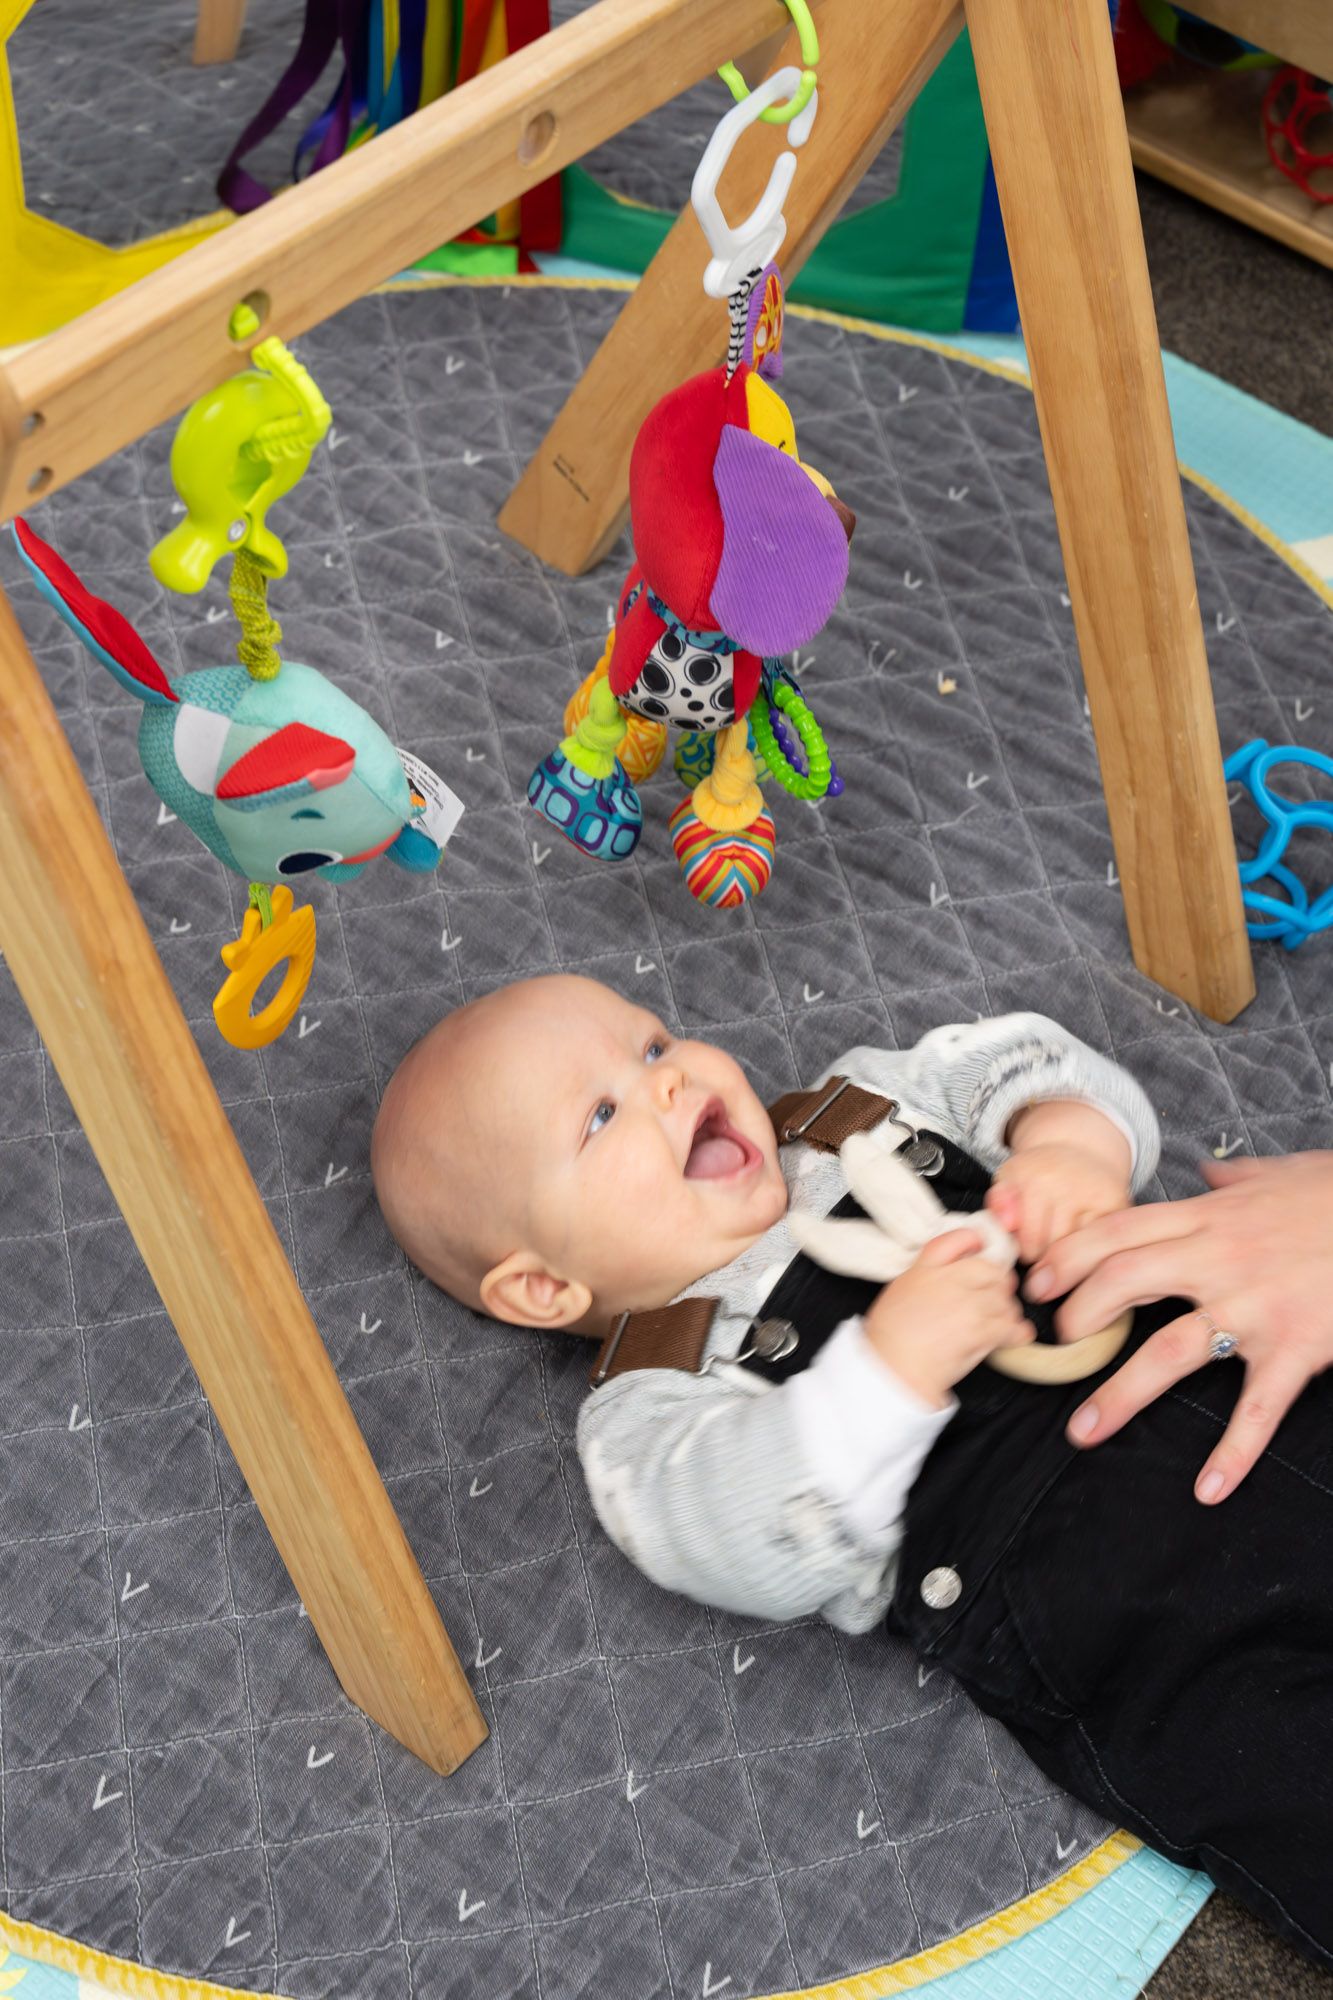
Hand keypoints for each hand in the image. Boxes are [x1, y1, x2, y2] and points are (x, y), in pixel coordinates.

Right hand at [864, 1234, 1031, 1408]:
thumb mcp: (900, 1291)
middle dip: (998, 1284)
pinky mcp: (982, 1331)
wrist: (894, 1370)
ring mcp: (969, 1304)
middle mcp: (950, 1280)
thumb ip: (926, 1274)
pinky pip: (1013, 1327)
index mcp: (925, 1268)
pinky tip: (1011, 1337)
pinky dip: (1017, 1333)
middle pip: (992, 1270)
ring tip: (997, 1324)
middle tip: (994, 1298)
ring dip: (1006, 1312)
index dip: (975, 1242)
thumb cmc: (890, 1339)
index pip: (958, 1238)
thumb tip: (951, 1275)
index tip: (981, 1251)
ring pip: (1006, 1300)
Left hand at [988, 1101, 1131, 1263]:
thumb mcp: (1008, 1182)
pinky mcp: (1122, 1204)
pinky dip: (1096, 1247)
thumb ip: (998, 1204)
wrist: (1078, 1150)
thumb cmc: (1036, 1175)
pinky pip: (1106, 1245)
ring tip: (1067, 1237)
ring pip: (1083, 1253)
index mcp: (1035, 1180)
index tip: (1028, 1242)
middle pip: (1057, 1252)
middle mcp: (1070, 1184)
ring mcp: (1099, 1194)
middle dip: (1050, 1256)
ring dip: (1074, 1253)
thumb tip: (1004, 1224)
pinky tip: (1088, 1236)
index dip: (1027, 1251)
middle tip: (1049, 1240)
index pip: (1030, 1246)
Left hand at [1024, 1153, 1332, 1502]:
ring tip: (1083, 1430)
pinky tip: (1208, 1489)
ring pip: (1168, 1351)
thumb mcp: (1282, 1173)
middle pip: (1121, 1283)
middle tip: (1056, 1348)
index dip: (1068, 1258)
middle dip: (1077, 1318)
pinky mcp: (1295, 1347)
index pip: (1118, 1233)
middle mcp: (1219, 1259)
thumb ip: (1235, 1180)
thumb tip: (1209, 1176)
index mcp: (1209, 1219)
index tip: (1038, 1284)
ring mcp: (1254, 1306)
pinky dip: (1234, 1452)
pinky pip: (1257, 1408)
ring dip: (1120, 1394)